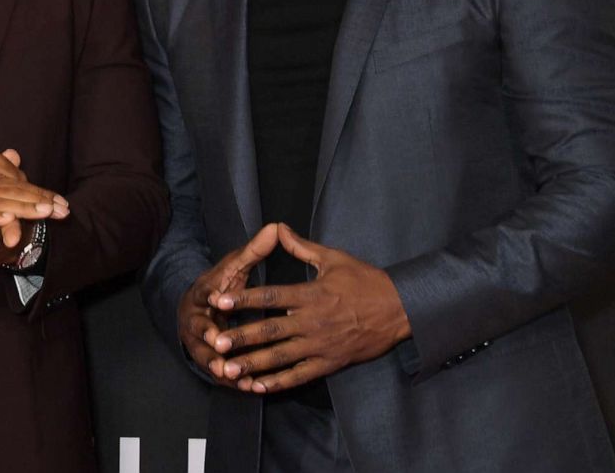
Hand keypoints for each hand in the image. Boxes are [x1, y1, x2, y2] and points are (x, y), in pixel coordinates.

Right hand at [176, 223, 280, 383]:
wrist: (195, 310)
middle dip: (210, 341)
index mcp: (202, 295)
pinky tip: (249, 388)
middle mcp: (197, 321)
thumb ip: (253, 252)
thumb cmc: (220, 288)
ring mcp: (200, 343)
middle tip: (221, 347)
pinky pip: (221, 374)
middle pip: (200, 332)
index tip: (216, 303)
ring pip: (209, 358)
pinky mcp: (211, 361)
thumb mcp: (233, 267)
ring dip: (219, 367)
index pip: (204, 296)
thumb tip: (276, 228)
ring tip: (233, 376)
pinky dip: (234, 382)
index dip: (209, 300)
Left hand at [210, 223, 411, 393]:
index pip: (270, 296)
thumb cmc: (365, 281)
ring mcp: (320, 345)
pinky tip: (258, 387)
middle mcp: (312, 321)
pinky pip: (300, 375)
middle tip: (215, 343)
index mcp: (310, 294)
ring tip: (228, 370)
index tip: (220, 301)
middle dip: (240, 338)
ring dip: (252, 364)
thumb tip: (277, 227)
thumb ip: (301, 246)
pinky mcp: (329, 362)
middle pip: (269, 331)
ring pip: (280, 357)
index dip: (243, 299)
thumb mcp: (333, 258)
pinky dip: (278, 382)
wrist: (400, 309)